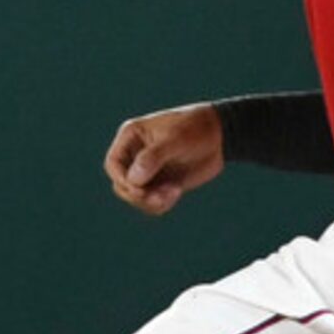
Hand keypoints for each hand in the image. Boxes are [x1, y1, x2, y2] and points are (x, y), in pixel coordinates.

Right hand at [102, 104, 224, 215]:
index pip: (113, 164)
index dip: (122, 179)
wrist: (220, 137)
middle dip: (139, 195)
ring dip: (151, 201)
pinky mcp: (161, 184)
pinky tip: (177, 192)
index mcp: (131, 137)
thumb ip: (153, 157)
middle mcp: (135, 155)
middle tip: (160, 197)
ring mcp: (148, 171)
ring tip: (174, 192)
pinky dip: (161, 204)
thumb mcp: (175, 140)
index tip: (140, 189)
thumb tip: (133, 179)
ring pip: (136, 197)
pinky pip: (151, 202)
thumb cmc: (196, 129)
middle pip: (122, 185)